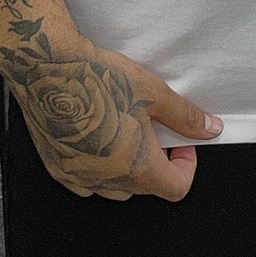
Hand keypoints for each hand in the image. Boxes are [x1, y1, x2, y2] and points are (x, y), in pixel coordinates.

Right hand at [5, 30, 223, 201]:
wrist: (45, 67)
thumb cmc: (98, 78)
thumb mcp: (153, 93)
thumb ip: (185, 117)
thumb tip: (211, 129)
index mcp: (136, 168)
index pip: (176, 189)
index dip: (186, 166)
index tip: (180, 142)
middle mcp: (106, 181)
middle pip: (145, 188)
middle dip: (157, 164)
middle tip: (152, 130)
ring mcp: (77, 178)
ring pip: (114, 189)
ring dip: (127, 170)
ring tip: (123, 133)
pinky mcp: (56, 168)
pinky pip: (85, 182)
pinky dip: (97, 169)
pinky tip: (95, 140)